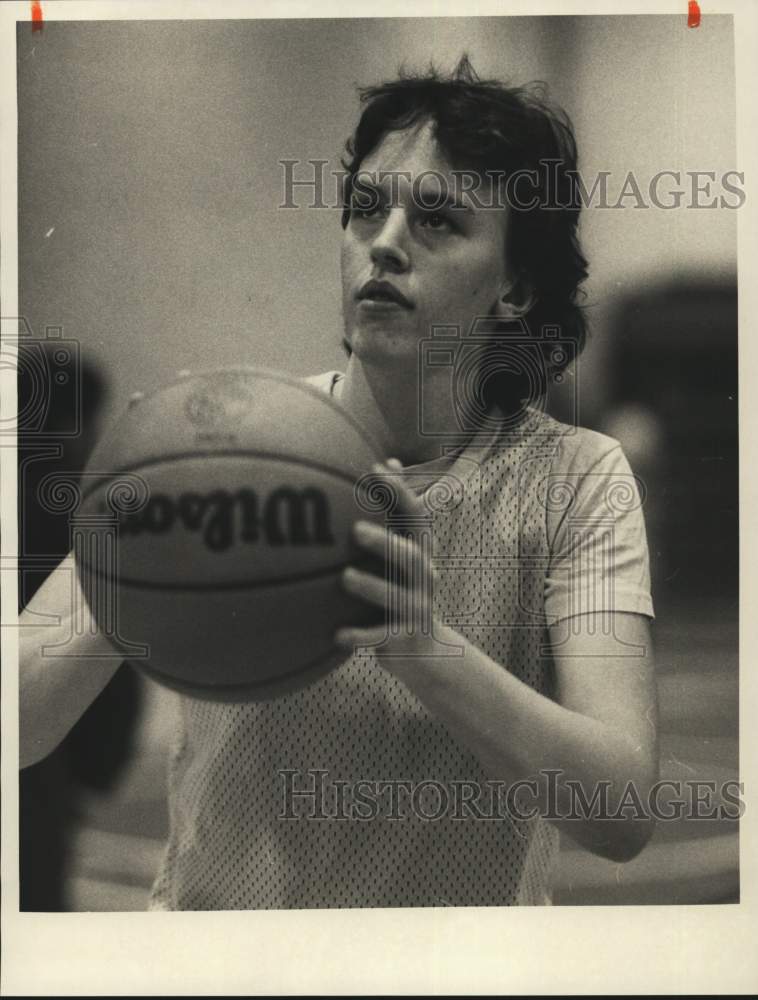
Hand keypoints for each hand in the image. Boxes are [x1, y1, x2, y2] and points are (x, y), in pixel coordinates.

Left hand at [335, 459, 442, 662]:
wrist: (424, 652)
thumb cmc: (402, 590)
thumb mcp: (403, 554)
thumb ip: (395, 513)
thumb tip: (388, 460)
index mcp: (420, 553)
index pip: (416, 517)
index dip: (399, 492)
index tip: (374, 470)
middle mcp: (424, 578)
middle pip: (412, 556)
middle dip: (386, 542)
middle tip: (355, 530)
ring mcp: (416, 610)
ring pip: (398, 597)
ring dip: (372, 586)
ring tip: (345, 579)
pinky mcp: (404, 639)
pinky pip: (382, 637)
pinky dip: (361, 636)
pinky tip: (337, 635)